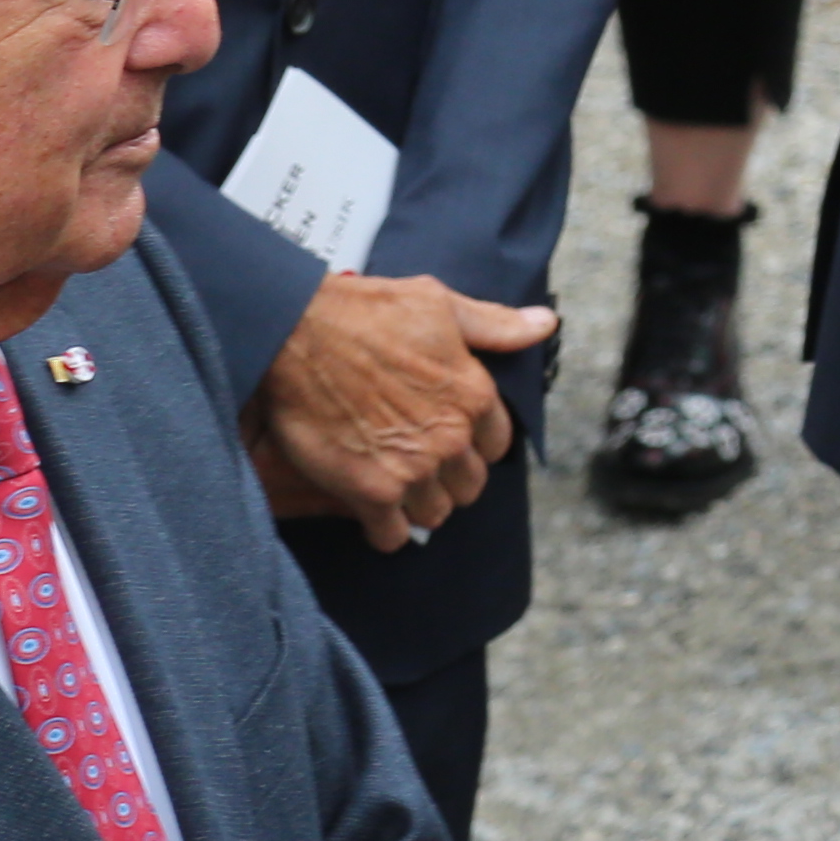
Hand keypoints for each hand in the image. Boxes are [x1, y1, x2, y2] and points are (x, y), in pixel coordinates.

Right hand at [243, 271, 560, 551]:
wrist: (296, 334)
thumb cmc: (364, 312)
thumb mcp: (438, 304)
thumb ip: (494, 324)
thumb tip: (544, 324)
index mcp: (474, 395)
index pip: (496, 445)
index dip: (472, 443)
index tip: (448, 438)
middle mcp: (452, 438)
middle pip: (469, 486)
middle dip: (447, 478)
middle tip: (416, 462)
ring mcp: (414, 469)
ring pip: (435, 513)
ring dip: (416, 504)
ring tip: (392, 484)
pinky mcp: (372, 493)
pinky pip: (393, 536)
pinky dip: (384, 529)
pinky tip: (370, 508)